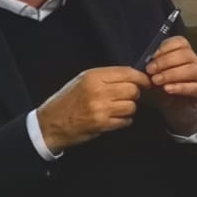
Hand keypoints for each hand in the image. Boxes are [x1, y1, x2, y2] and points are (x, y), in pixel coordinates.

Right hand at [35, 67, 149, 152]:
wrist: (51, 123)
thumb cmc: (67, 101)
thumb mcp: (83, 80)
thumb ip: (106, 77)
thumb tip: (132, 77)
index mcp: (93, 76)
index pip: (128, 72)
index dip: (141, 78)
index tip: (145, 82)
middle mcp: (98, 90)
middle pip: (133, 89)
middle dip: (134, 94)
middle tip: (127, 97)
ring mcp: (101, 108)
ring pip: (132, 106)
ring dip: (128, 108)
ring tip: (117, 109)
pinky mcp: (102, 124)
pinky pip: (125, 120)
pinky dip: (123, 120)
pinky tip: (113, 118)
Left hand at [144, 35, 196, 134]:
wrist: (176, 116)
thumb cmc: (166, 96)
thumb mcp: (154, 79)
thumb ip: (151, 70)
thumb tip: (143, 62)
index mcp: (184, 57)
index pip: (180, 42)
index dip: (166, 47)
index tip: (152, 56)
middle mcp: (195, 64)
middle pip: (186, 54)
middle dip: (165, 61)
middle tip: (151, 70)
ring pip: (192, 69)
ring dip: (172, 73)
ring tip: (157, 81)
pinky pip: (195, 87)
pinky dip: (180, 87)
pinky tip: (168, 89)